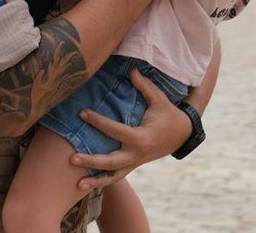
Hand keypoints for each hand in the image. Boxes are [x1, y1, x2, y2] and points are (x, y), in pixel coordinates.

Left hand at [69, 68, 190, 190]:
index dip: (98, 122)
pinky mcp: (134, 165)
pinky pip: (117, 176)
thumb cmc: (169, 115)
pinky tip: (87, 185)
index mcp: (141, 138)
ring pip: (113, 176)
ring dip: (95, 181)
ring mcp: (135, 163)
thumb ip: (144, 86)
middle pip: (111, 162)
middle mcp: (137, 154)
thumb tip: (132, 70)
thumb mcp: (159, 99)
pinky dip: (103, 182)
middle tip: (71, 158)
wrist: (183, 135)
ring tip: (78, 185)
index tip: (82, 113)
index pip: (115, 130)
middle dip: (91, 161)